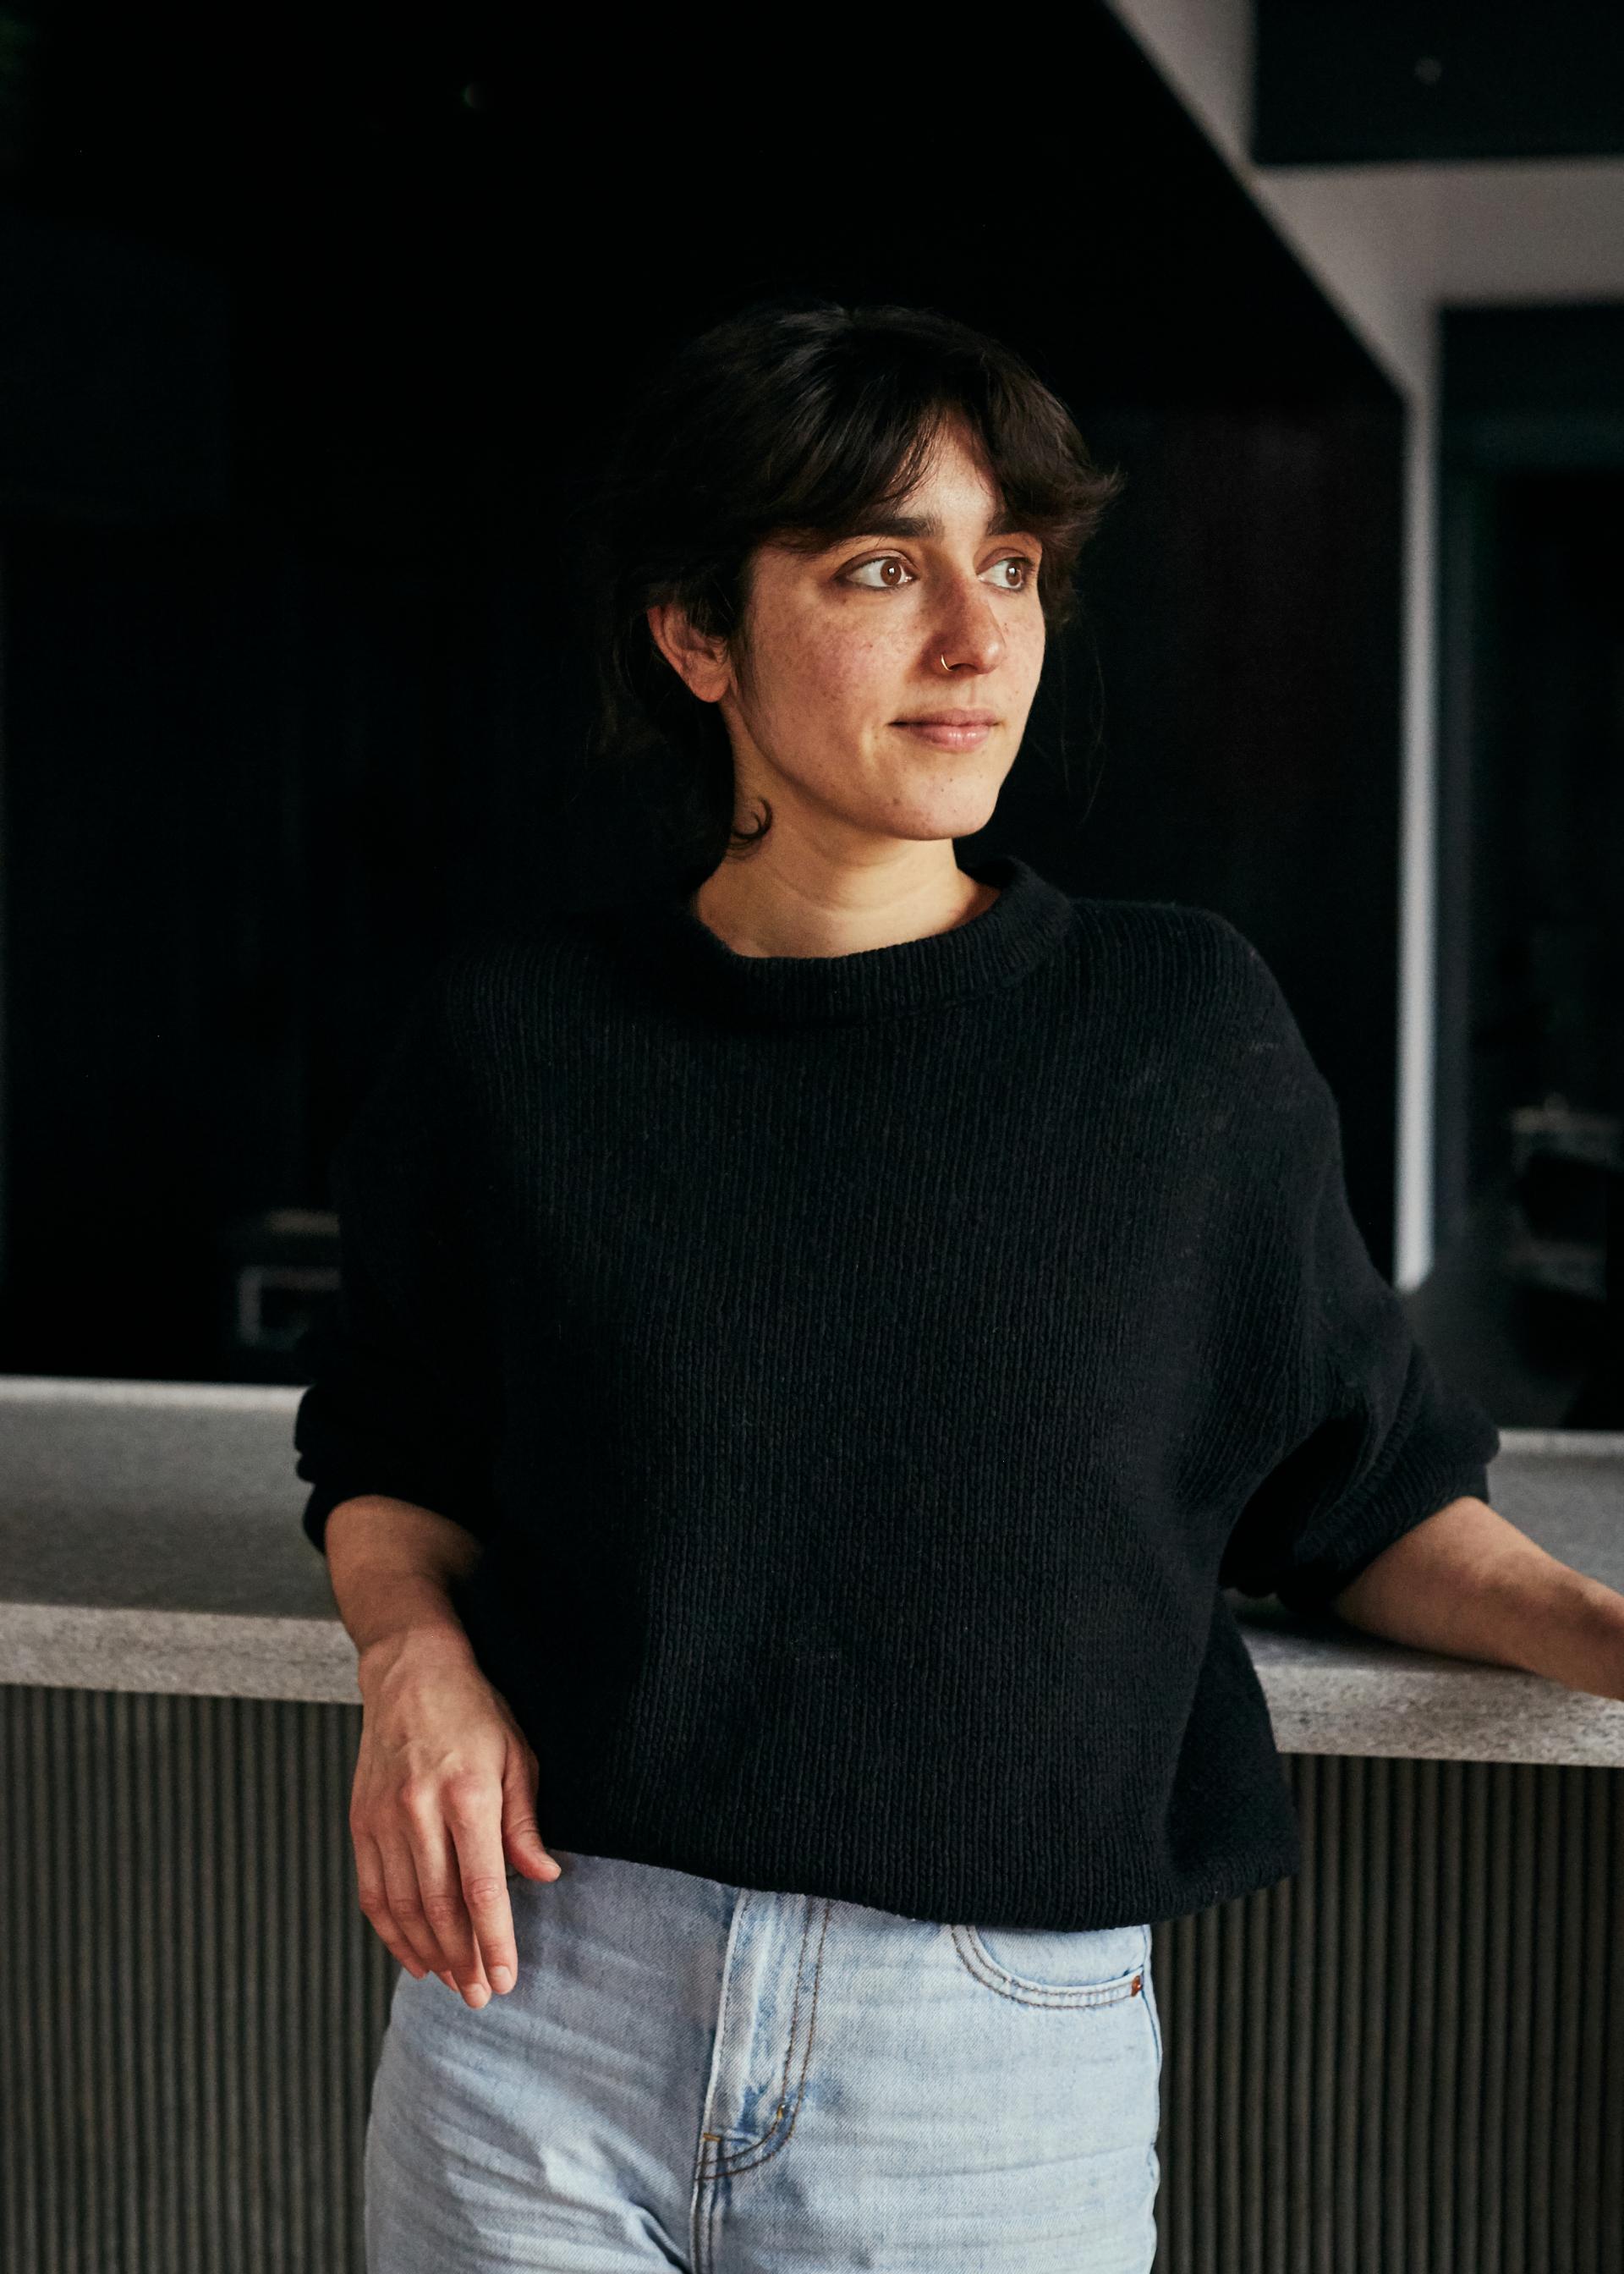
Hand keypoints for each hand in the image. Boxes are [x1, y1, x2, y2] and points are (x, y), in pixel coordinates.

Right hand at [349, 1624, 559, 2005]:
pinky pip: (373, 1891)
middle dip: (462, 1959)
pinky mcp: (360, 1822)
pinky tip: (412, 1955)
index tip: (504, 1978)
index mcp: (467, 1794)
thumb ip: (526, 1821)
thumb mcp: (516, 1755)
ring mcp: (384, 1819)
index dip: (494, 1939)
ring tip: (451, 1982)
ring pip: (404, 1907)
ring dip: (428, 1953)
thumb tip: (543, 1877)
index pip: (482, 1885)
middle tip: (479, 1995)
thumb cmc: (473, 1713)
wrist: (409, 1673)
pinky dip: (391, 1931)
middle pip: (440, 1907)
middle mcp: (420, 1810)